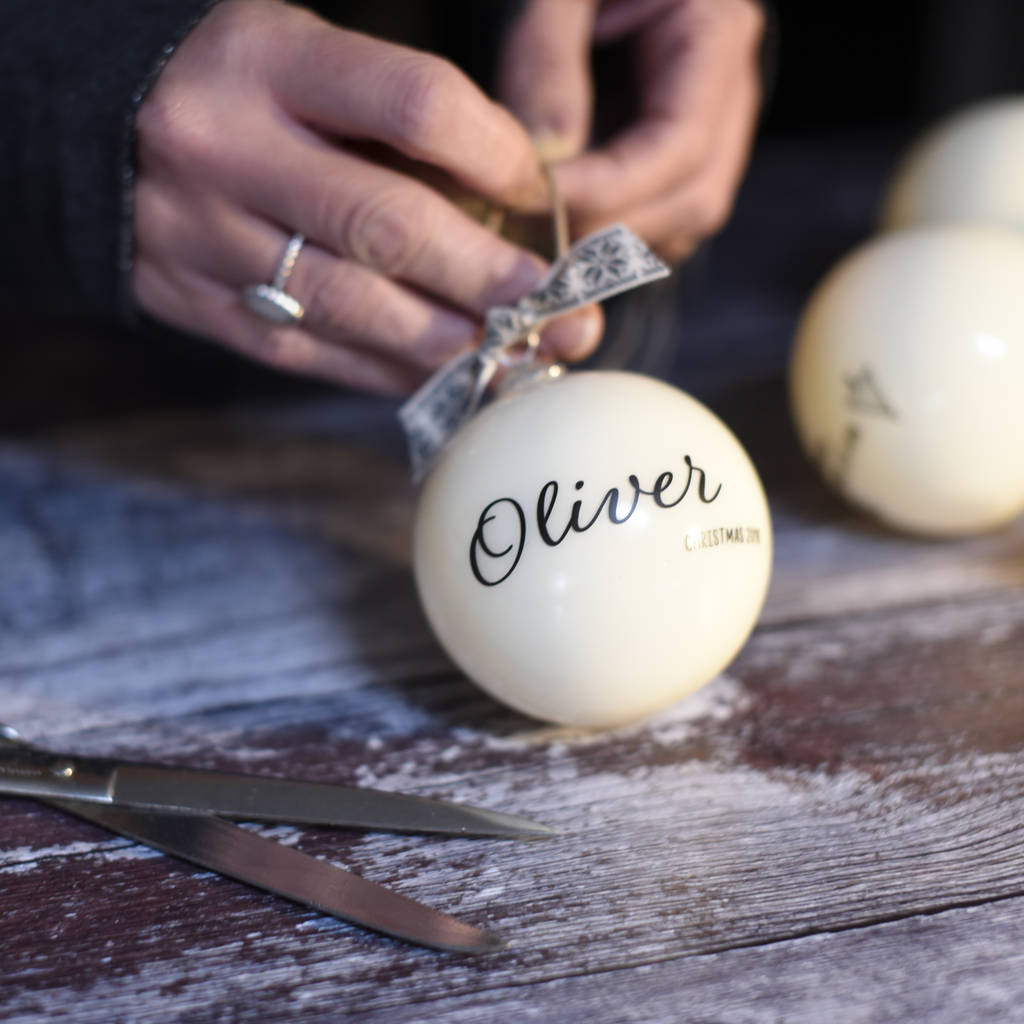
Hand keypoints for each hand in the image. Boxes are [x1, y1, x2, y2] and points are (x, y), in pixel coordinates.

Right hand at [133, 0, 602, 393]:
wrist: (85, 133)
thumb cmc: (232, 92)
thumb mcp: (302, 62)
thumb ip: (393, 125)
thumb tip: (511, 209)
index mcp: (267, 62)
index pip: (413, 105)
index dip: (495, 156)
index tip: (540, 195)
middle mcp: (230, 151)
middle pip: (389, 226)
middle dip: (490, 280)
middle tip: (562, 315)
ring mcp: (207, 239)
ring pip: (352, 306)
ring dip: (451, 344)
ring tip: (519, 359)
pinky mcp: (199, 307)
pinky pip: (309, 353)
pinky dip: (388, 372)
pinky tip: (446, 379)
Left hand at [498, 0, 764, 262]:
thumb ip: (546, 64)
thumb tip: (544, 155)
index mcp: (716, 35)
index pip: (682, 142)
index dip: (610, 184)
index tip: (540, 195)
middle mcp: (732, 100)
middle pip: (692, 199)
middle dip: (606, 224)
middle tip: (525, 223)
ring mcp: (720, 145)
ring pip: (680, 229)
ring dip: (606, 244)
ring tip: (534, 229)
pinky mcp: (690, 177)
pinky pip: (661, 235)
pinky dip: (609, 245)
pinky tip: (557, 228)